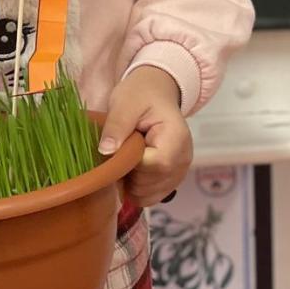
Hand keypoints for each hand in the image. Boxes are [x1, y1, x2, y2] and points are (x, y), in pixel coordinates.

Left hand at [99, 66, 191, 207]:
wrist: (156, 92)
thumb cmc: (141, 94)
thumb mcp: (125, 102)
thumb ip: (117, 126)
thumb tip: (106, 151)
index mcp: (176, 139)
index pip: (151, 167)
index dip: (128, 163)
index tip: (116, 148)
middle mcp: (183, 160)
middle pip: (148, 184)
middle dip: (127, 173)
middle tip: (120, 149)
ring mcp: (179, 172)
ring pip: (148, 195)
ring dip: (130, 182)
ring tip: (126, 157)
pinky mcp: (172, 180)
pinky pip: (150, 197)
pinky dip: (136, 188)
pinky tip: (131, 168)